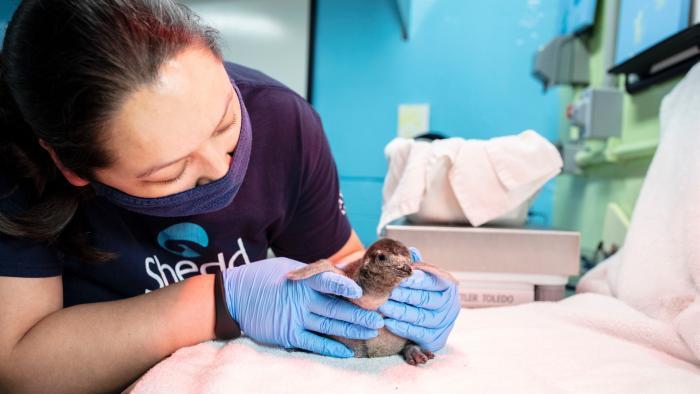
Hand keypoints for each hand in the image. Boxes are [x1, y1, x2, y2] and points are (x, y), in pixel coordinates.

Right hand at [222, 257, 383, 357]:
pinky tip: (347, 351)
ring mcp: (294, 318)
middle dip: (360, 314)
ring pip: (329, 326)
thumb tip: (341, 277)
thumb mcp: (289, 267)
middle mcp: (300, 300)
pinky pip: (313, 343)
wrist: (235, 296)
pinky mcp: (287, 334)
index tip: (361, 292)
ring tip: (371, 331)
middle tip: (380, 318)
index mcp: (302, 280)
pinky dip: (331, 348)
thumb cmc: (264, 278)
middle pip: (335, 308)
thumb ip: (313, 275)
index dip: (344, 287)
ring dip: (352, 330)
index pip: (327, 282)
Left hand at [378, 251, 459, 351]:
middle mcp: (450, 305)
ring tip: (382, 305)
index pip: (432, 280)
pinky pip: (417, 333)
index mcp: (449, 285)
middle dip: (403, 294)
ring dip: (399, 311)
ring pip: (419, 316)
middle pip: (425, 299)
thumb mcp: (423, 279)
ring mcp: (444, 323)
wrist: (430, 322)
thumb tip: (412, 251)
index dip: (416, 279)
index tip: (400, 275)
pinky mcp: (436, 339)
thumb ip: (417, 267)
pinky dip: (402, 327)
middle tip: (385, 290)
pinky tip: (388, 321)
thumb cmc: (423, 294)